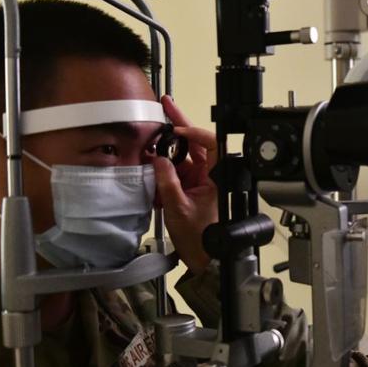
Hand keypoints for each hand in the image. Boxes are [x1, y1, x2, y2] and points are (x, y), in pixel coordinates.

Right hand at [153, 96, 217, 274]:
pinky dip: (163, 166)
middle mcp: (210, 175)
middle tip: (165, 105)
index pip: (210, 144)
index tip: (175, 129)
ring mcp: (199, 181)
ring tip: (152, 132)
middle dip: (179, 125)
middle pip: (195, 143)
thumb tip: (158, 161)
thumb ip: (167, 182)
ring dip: (167, 147)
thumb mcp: (179, 209)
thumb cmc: (202, 239)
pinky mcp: (190, 188)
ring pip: (183, 156)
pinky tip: (151, 159)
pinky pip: (176, 171)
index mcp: (216, 176)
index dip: (193, 132)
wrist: (206, 261)